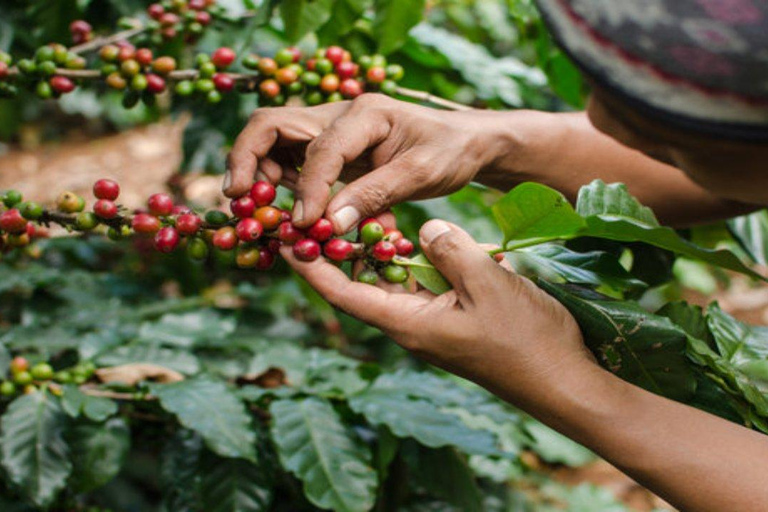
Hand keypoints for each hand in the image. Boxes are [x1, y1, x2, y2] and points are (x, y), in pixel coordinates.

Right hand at [224, 94, 508, 232]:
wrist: (465, 143)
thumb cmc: (450, 152)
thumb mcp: (422, 174)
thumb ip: (375, 196)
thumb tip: (328, 224)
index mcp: (364, 114)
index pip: (320, 148)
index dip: (308, 187)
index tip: (303, 224)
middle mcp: (339, 116)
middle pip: (272, 125)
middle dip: (248, 160)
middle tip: (238, 198)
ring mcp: (331, 132)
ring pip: (275, 143)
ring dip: (260, 174)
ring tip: (260, 211)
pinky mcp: (333, 151)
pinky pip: (293, 164)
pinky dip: (283, 187)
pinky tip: (289, 214)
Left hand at [280, 219, 594, 404]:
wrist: (562, 378)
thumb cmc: (525, 339)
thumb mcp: (486, 284)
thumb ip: (449, 250)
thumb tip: (425, 228)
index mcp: (407, 322)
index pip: (343, 293)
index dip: (311, 268)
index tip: (285, 240)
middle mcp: (410, 324)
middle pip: (360, 285)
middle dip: (339, 251)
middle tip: (320, 213)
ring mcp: (431, 323)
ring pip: (391, 283)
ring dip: (377, 252)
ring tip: (362, 215)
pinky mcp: (451, 318)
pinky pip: (420, 285)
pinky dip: (412, 260)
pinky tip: (417, 236)